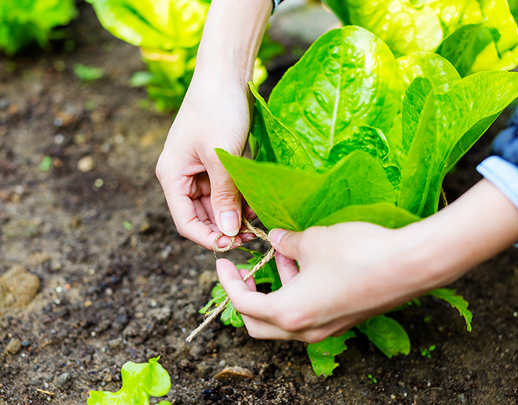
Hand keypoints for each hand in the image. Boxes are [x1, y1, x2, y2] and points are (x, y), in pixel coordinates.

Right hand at [156, 76, 254, 249]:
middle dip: (225, 228)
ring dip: (235, 216)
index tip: (234, 244)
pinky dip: (240, 200)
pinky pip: (226, 191)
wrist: (227, 74)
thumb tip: (228, 232)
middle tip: (252, 235)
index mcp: (172, 176)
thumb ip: (224, 196)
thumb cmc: (218, 109)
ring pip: (216, 206)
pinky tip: (257, 204)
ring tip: (258, 219)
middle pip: (201, 217)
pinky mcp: (216, 164)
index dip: (209, 238)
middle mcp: (183, 177)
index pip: (186, 222)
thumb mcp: (221, 156)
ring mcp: (200, 170)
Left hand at [217, 222, 424, 342]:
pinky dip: (296, 293)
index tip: (224, 263)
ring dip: (276, 289)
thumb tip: (274, 238)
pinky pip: (307, 313)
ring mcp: (326, 329)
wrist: (409, 266)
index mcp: (289, 312)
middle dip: (247, 297)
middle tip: (246, 271)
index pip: (243, 305)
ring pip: (285, 318)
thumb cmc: (356, 253)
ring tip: (282, 254)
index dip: (228, 282)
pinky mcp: (342, 321)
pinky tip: (306, 263)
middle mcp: (305, 329)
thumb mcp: (313, 240)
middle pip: (259, 324)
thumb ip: (287, 242)